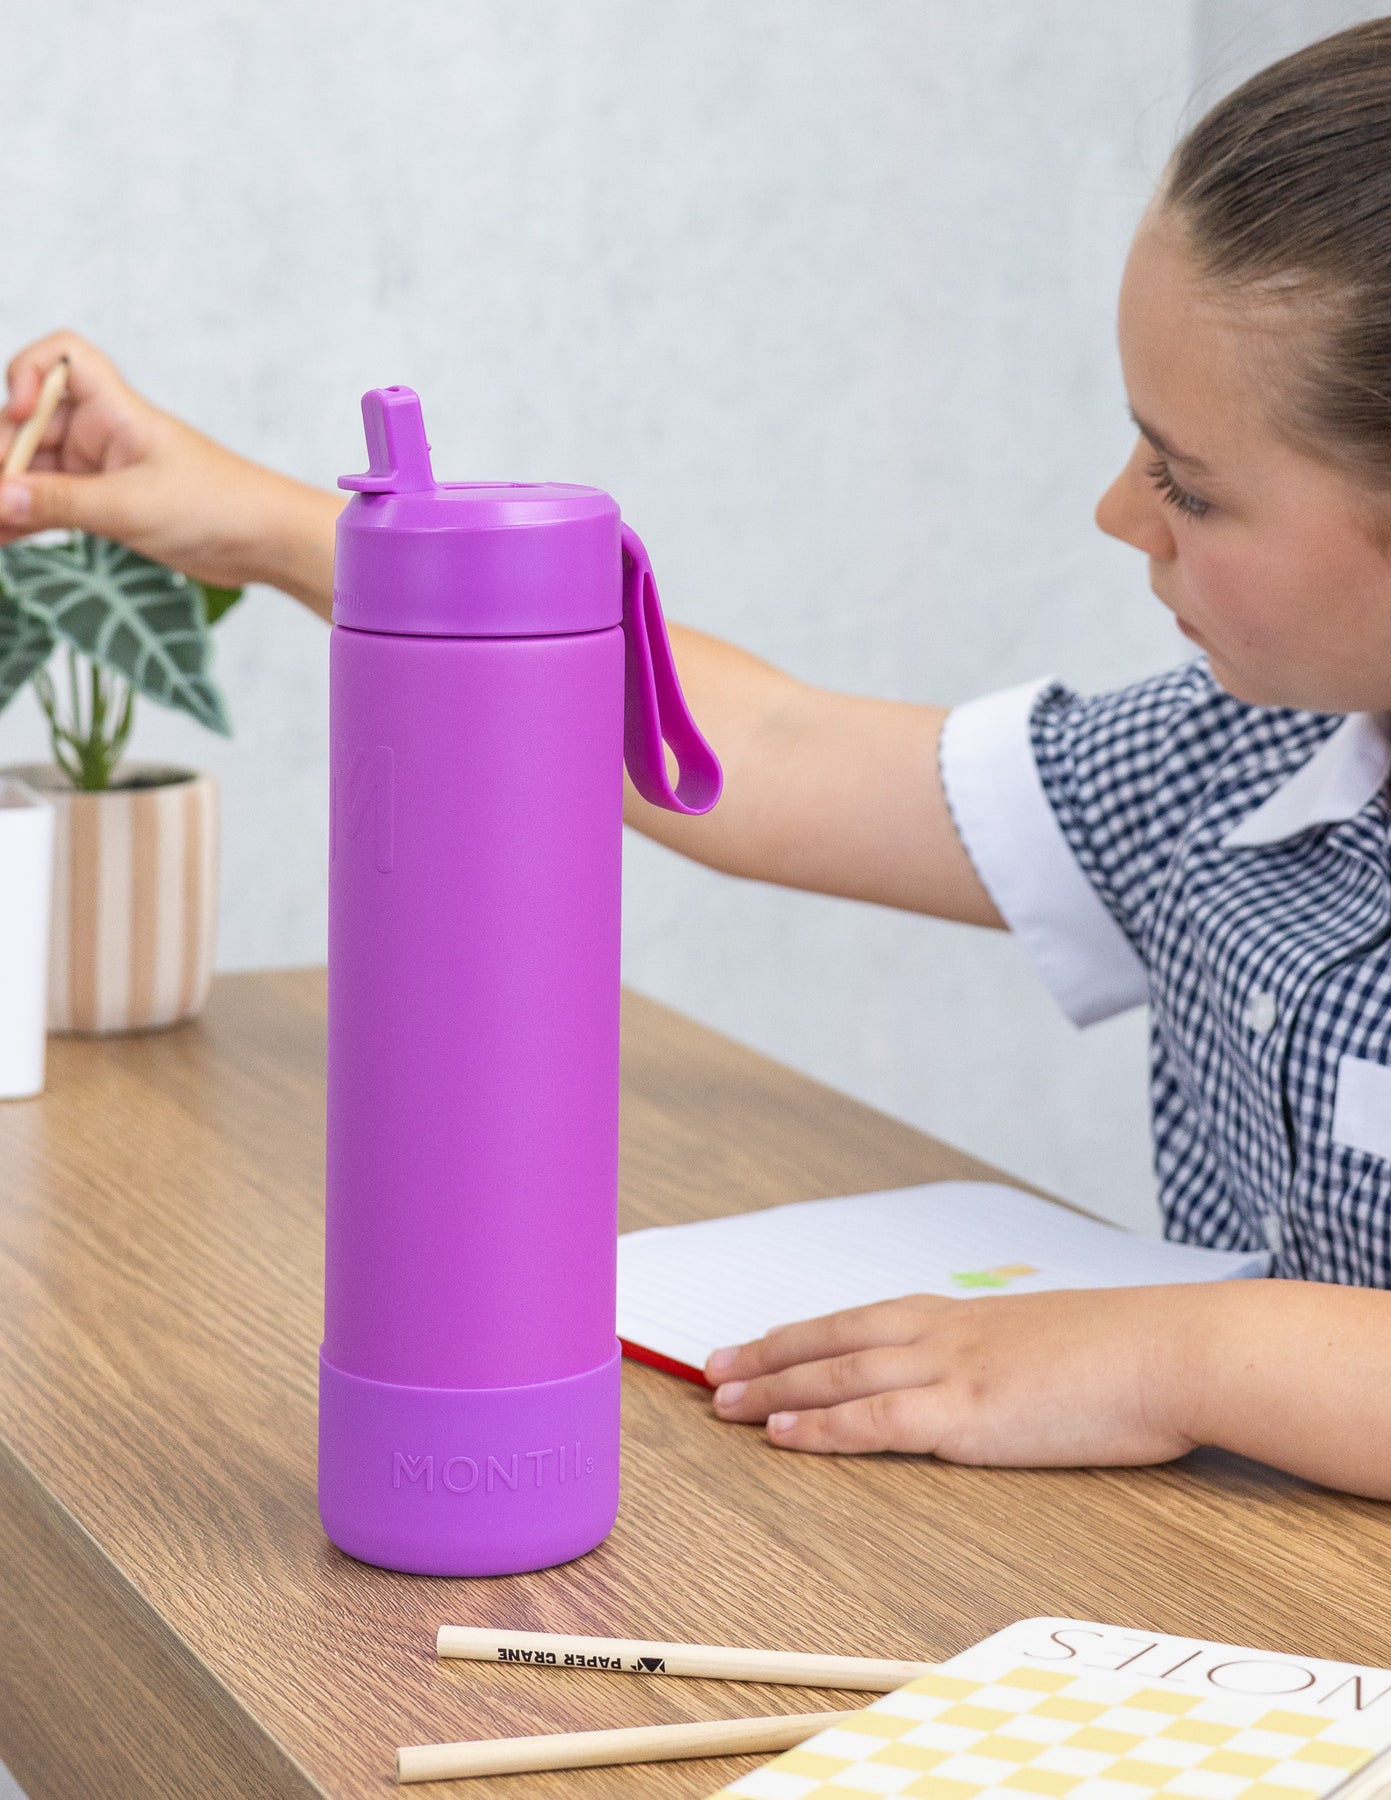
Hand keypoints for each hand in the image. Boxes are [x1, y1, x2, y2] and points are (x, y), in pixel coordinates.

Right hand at [0, 330, 339, 612]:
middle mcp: (103, 432)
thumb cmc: (219, 506)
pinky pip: (52, 505)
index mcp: (115, 409)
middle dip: (3, 456)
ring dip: (8, 494)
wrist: (267, 543)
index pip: (62, 356)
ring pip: (34, 470)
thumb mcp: (131, 506)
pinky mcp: (108, 507)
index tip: (20, 409)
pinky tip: (3, 539)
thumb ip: (61, 504)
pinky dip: (26, 519)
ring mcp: (102, 470)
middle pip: (29, 424)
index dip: (29, 373)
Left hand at [705, 1286, 1206, 1465]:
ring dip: (775, 1389)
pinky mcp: (966, 1412)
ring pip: (839, 1375)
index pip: (865, 1320)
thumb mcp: (1057, 1343)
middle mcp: (945, 1334)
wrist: (1173, 1349)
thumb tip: (1005, 1379)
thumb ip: (1014, 1359)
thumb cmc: (1131, 1353)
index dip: (807, 1335)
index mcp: (966, 1317)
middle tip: (713, 1368)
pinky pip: (875, 1419)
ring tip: (724, 1402)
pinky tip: (782, 1434)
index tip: (764, 1342)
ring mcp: (952, 1370)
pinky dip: (822, 1427)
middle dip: (769, 1356)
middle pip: (834, 1339)